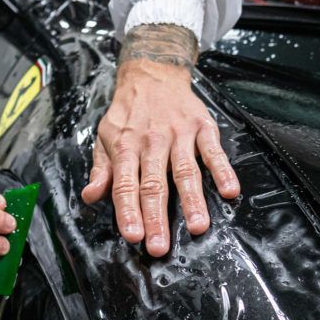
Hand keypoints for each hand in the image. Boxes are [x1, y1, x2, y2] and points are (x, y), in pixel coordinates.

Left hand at [81, 24, 239, 256]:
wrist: (152, 73)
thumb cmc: (128, 113)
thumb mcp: (105, 137)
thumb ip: (101, 170)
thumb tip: (90, 196)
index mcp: (125, 147)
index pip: (124, 185)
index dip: (128, 211)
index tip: (133, 235)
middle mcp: (151, 142)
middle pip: (154, 184)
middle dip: (157, 217)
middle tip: (160, 246)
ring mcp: (179, 134)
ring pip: (185, 171)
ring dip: (192, 200)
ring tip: (198, 226)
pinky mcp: (202, 126)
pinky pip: (213, 151)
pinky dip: (223, 170)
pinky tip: (229, 190)